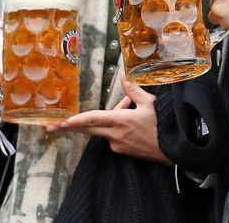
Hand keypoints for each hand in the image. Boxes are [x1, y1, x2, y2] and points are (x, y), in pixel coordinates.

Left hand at [48, 74, 169, 163]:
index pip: (92, 120)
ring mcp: (118, 145)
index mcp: (120, 121)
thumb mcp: (150, 103)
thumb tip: (123, 76)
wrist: (175, 149)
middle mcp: (115, 135)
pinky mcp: (122, 151)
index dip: (75, 120)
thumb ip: (133, 89)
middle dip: (71, 126)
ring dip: (107, 119)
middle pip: (88, 128)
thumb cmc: (164, 124)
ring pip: (104, 129)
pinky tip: (131, 120)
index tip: (61, 122)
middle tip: (53, 125)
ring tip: (129, 106)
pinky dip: (115, 127)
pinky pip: (113, 136)